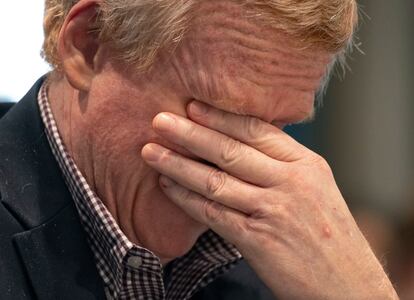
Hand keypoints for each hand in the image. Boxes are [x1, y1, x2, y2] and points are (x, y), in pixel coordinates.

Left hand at [141, 101, 397, 299]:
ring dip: (178, 164)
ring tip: (150, 151)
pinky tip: (167, 186)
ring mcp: (274, 211)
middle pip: (231, 151)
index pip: (257, 130)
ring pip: (215, 180)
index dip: (220, 117)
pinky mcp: (258, 241)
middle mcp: (290, 183)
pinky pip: (213, 213)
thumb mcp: (316, 188)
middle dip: (190, 133)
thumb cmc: (328, 234)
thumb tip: (241, 143)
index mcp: (306, 164)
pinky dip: (186, 198)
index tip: (192, 105)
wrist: (347, 286)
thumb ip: (282, 165)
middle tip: (159, 119)